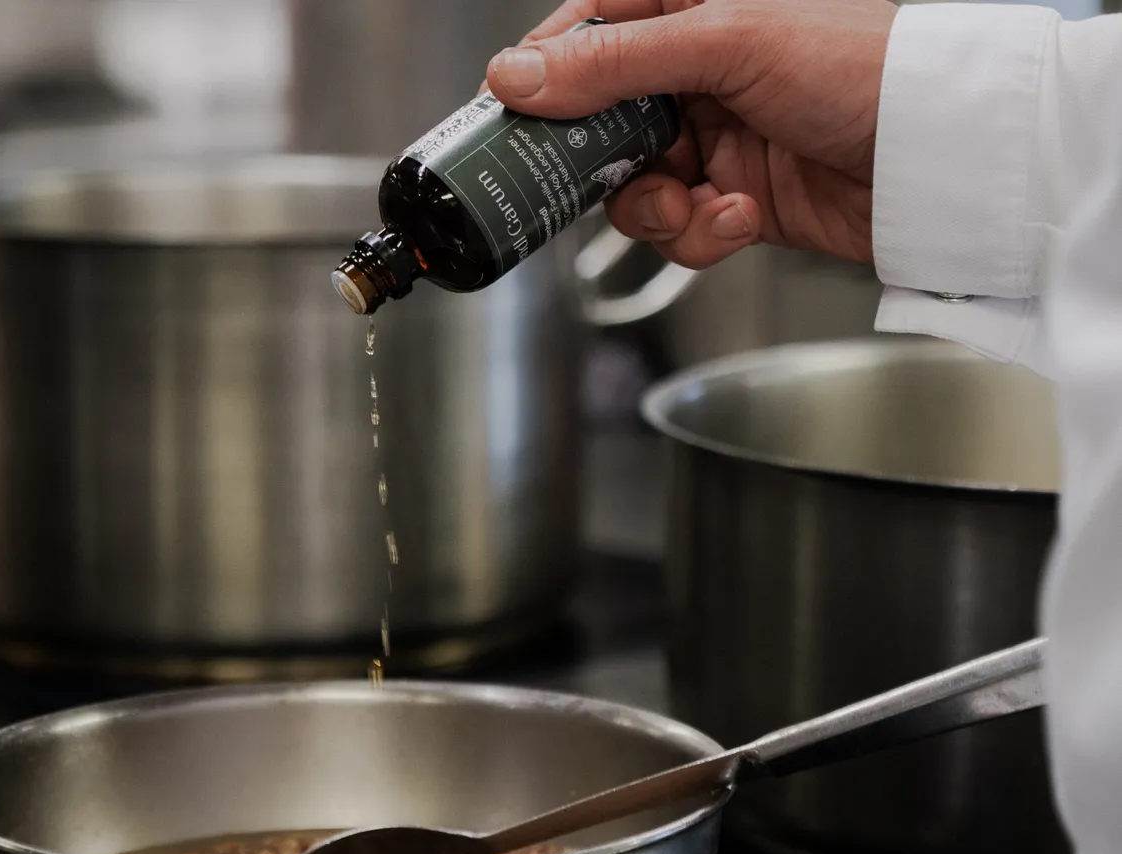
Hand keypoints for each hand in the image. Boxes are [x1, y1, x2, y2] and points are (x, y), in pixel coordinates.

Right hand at [485, 0, 896, 268]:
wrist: (940, 159)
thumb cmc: (862, 66)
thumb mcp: (728, 42)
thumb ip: (615, 63)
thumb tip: (517, 75)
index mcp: (691, 11)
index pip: (588, 32)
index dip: (546, 73)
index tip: (511, 112)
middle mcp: (696, 73)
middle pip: (597, 122)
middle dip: (598, 163)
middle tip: (599, 177)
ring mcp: (713, 139)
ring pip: (632, 187)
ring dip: (656, 209)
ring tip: (698, 203)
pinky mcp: (732, 198)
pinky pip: (679, 228)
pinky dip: (701, 233)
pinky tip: (740, 217)